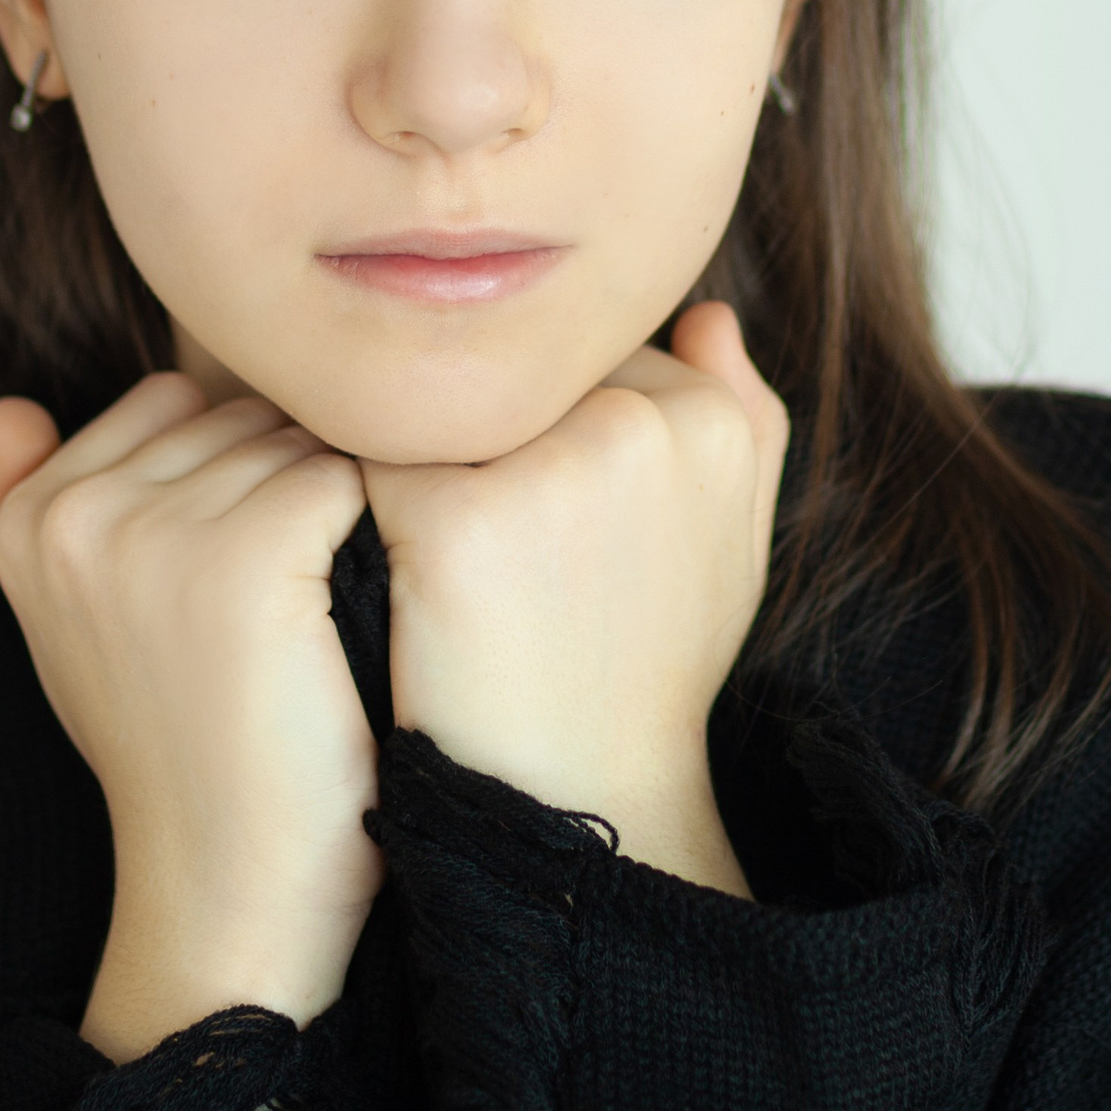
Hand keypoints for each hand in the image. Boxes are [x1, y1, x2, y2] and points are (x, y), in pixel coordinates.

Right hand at [0, 377, 380, 1061]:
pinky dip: (369, 541)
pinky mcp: (242, 563)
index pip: (172, 401)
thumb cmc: (176, 750)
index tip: (233, 585)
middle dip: (283, 487)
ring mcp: (153, 535)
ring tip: (308, 624)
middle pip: (239, 413)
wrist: (225, 879)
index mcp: (29, 520)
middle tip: (283, 614)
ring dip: (331, 517)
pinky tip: (344, 622)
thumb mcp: (75, 626)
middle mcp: (74, 514)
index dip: (231, 478)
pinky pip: (341, 483)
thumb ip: (30, 507)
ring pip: (294, 443)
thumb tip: (5, 407)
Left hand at [360, 303, 787, 893]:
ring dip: (421, 455)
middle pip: (513, 371)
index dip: (550, 429)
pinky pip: (373, 455)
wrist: (577, 797)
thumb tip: (705, 313)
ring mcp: (549, 463)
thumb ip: (742, 416)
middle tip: (486, 539)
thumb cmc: (646, 670)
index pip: (590, 354)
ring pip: (443, 402)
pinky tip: (394, 570)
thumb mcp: (731, 545)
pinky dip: (367, 504)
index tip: (544, 516)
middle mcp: (642, 422)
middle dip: (488, 430)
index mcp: (711, 420)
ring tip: (437, 551)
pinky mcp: (457, 511)